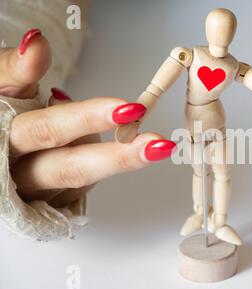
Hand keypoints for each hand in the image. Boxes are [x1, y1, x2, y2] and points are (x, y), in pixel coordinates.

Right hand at [1, 29, 175, 206]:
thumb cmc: (1, 116)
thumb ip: (16, 68)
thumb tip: (37, 42)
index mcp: (3, 138)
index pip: (49, 128)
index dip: (90, 118)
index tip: (130, 109)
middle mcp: (16, 172)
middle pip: (70, 166)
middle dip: (118, 155)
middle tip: (158, 144)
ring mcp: (33, 194)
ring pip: (80, 179)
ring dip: (116, 160)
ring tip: (151, 143)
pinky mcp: (46, 206)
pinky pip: (80, 188)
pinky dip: (96, 166)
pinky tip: (100, 151)